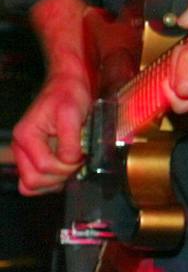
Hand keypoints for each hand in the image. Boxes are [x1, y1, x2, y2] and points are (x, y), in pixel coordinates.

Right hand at [11, 72, 92, 194]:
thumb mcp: (72, 115)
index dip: (66, 167)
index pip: (43, 167)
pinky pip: (36, 181)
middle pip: (33, 181)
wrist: (68, 86)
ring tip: (72, 165)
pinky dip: (52, 181)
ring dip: (56, 180)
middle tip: (77, 162)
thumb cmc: (69, 95)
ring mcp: (26, 154)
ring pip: (32, 185)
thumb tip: (69, 161)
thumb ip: (70, 141)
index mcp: (26, 136)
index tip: (81, 156)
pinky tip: (66, 168)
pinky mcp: (34, 157)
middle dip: (60, 176)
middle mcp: (21, 147)